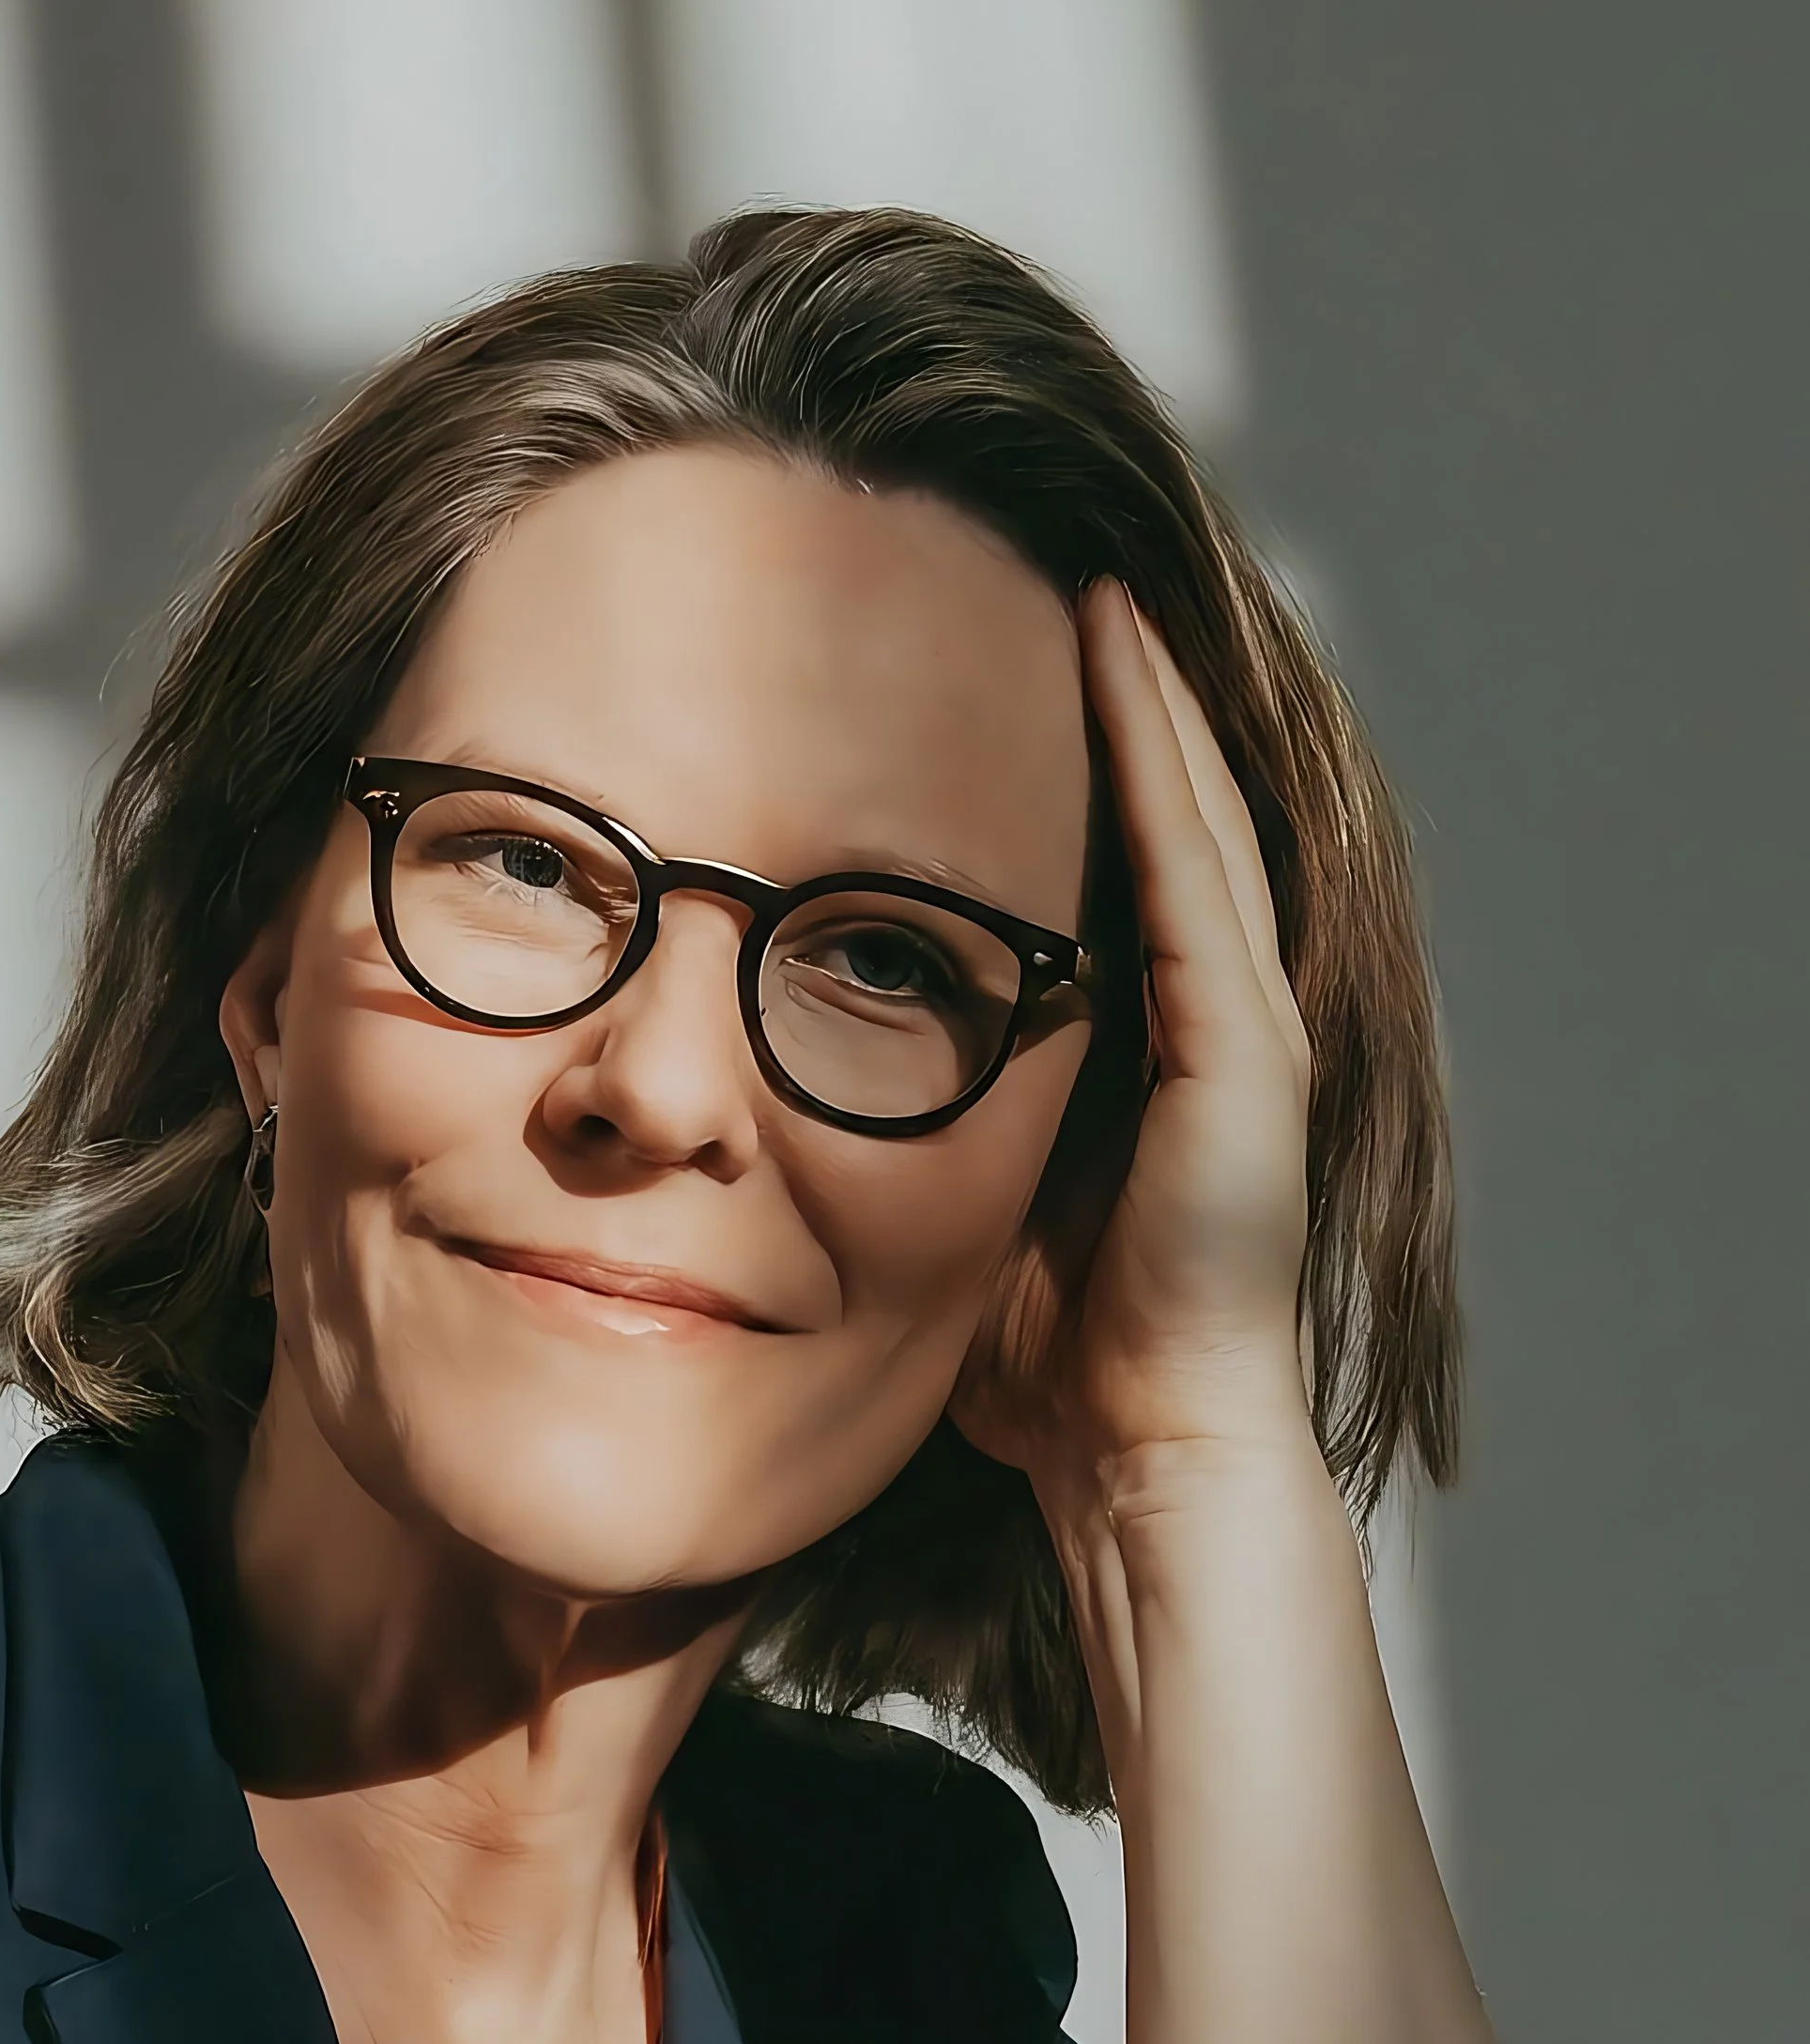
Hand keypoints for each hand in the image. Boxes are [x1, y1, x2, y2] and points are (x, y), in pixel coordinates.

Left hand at [952, 579, 1316, 1518]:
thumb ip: (922, 1146)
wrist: (1139, 1451)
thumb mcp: (962, 1212)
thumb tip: (794, 1120)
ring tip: (1108, 600)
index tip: (1024, 683)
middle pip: (1176, 830)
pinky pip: (1195, 882)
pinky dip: (1162, 774)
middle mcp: (1212, 1026)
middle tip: (1081, 592)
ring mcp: (1241, 1033)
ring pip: (1199, 831)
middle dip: (1133, 715)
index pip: (1124, 879)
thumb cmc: (1050, 1358)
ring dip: (1154, 712)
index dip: (1093, 778)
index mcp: (1148, 1056)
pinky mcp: (1247, 1054)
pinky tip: (1129, 679)